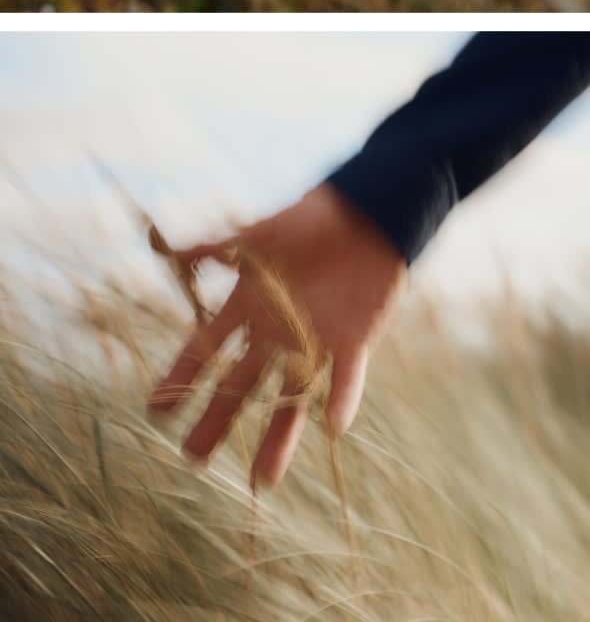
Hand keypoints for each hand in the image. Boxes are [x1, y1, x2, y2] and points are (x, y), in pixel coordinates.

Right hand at [148, 184, 405, 485]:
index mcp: (247, 305)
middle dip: (217, 420)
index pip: (206, 349)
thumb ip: (213, 247)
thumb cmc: (306, 219)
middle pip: (240, 385)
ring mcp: (313, 342)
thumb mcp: (255, 234)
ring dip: (278, 438)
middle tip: (191, 459)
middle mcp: (275, 332)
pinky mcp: (352, 343)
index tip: (155, 410)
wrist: (364, 213)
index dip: (181, 377)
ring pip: (289, 399)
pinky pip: (345, 379)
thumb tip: (166, 250)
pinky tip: (332, 427)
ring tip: (261, 480)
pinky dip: (342, 399)